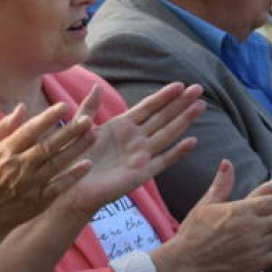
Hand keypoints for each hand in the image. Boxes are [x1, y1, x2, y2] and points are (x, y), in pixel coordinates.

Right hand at [0, 103, 94, 235]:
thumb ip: (4, 127)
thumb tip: (22, 106)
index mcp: (4, 153)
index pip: (29, 131)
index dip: (47, 118)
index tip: (64, 106)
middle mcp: (18, 168)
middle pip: (48, 146)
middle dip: (68, 132)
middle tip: (87, 119)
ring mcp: (30, 186)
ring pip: (57, 164)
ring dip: (76, 149)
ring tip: (92, 135)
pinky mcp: (38, 201)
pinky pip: (59, 186)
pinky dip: (73, 175)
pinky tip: (87, 164)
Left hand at [51, 82, 203, 218]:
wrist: (70, 187)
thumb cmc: (72, 159)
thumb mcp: (80, 128)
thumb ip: (89, 108)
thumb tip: (96, 86)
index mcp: (121, 126)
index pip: (147, 107)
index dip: (163, 96)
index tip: (179, 84)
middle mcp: (134, 139)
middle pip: (162, 117)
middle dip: (180, 103)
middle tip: (199, 88)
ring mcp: (140, 155)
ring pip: (167, 134)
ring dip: (184, 120)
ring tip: (200, 106)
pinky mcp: (141, 173)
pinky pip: (163, 161)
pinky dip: (177, 152)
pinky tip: (192, 141)